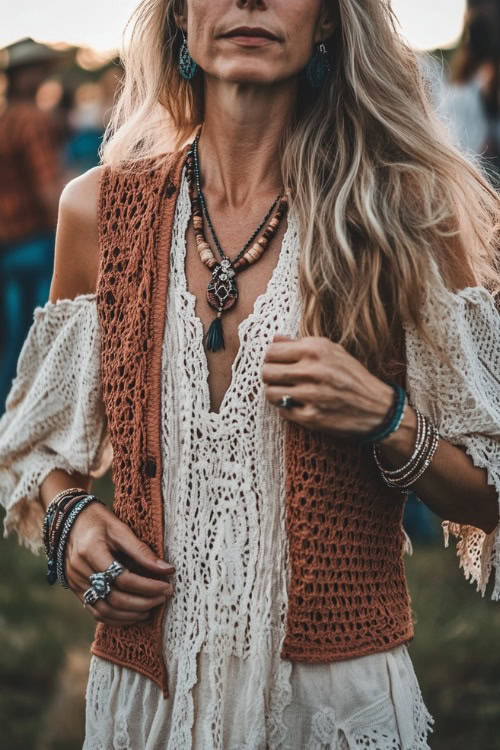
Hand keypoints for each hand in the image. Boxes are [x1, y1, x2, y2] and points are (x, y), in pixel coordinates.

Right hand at [64, 502, 174, 625]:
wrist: (70, 520)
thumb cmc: (99, 521)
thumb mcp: (121, 529)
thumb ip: (142, 551)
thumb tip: (168, 569)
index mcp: (91, 551)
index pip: (123, 578)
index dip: (147, 586)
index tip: (167, 586)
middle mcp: (80, 570)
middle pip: (114, 598)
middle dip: (143, 602)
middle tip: (163, 597)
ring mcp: (75, 582)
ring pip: (104, 610)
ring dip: (130, 614)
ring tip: (151, 609)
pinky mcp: (75, 589)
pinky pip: (95, 611)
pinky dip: (116, 618)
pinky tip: (133, 614)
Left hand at [261, 334, 393, 437]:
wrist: (377, 406)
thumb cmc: (352, 376)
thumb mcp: (332, 351)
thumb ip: (301, 344)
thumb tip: (275, 339)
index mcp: (314, 349)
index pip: (271, 352)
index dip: (272, 359)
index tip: (278, 364)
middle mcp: (311, 370)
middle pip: (266, 372)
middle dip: (271, 377)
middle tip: (281, 380)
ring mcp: (311, 395)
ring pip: (270, 393)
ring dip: (276, 394)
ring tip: (289, 393)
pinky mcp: (311, 417)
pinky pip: (282, 411)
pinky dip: (287, 408)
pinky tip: (300, 405)